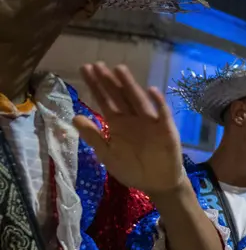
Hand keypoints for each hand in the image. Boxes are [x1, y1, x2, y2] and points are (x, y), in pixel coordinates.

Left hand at [74, 63, 188, 196]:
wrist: (157, 184)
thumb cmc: (132, 170)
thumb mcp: (107, 155)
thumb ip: (93, 136)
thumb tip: (75, 117)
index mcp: (118, 123)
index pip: (104, 100)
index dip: (96, 86)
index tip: (86, 69)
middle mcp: (132, 118)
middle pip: (119, 96)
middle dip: (108, 81)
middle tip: (97, 64)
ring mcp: (150, 122)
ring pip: (138, 100)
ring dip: (130, 85)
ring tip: (119, 69)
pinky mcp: (166, 129)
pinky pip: (162, 114)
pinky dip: (158, 103)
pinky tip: (152, 91)